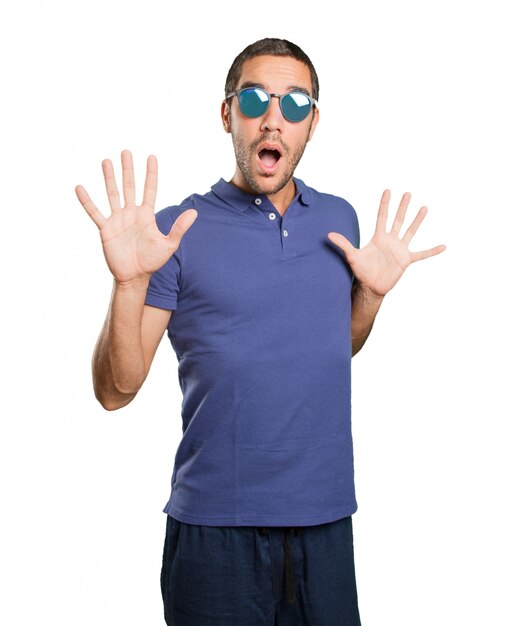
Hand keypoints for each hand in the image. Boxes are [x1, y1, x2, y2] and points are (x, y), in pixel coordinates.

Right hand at [75, 150, 196, 283]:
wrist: (134, 276)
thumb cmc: (152, 261)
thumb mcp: (169, 244)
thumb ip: (179, 228)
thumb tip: (194, 212)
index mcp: (146, 215)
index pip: (150, 190)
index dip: (151, 174)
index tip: (151, 157)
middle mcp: (131, 214)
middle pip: (130, 187)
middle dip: (128, 170)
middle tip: (126, 152)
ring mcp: (117, 220)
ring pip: (112, 194)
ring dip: (109, 178)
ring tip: (106, 161)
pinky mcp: (105, 229)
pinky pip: (94, 212)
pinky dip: (87, 201)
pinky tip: (80, 187)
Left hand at [327, 190, 445, 296]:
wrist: (371, 286)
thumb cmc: (361, 271)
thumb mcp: (352, 256)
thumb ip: (343, 244)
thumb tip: (328, 234)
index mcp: (378, 237)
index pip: (382, 216)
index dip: (385, 204)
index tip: (388, 190)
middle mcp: (390, 240)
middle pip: (398, 220)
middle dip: (403, 207)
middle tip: (408, 193)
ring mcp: (400, 250)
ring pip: (410, 231)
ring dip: (417, 220)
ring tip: (424, 208)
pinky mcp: (406, 260)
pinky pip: (422, 254)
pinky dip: (432, 251)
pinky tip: (444, 246)